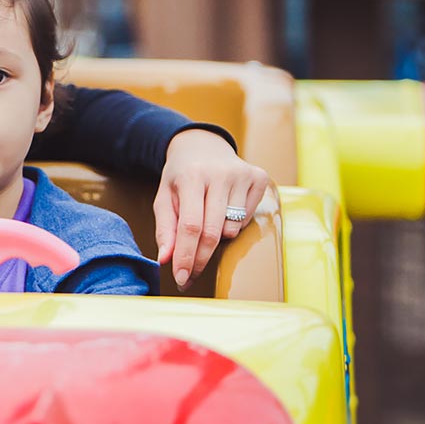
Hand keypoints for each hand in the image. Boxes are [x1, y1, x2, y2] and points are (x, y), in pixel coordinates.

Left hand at [153, 129, 272, 291]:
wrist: (203, 145)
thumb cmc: (181, 176)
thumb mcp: (164, 197)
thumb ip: (165, 229)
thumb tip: (165, 259)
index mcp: (192, 176)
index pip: (190, 226)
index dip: (187, 256)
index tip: (181, 278)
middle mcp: (220, 174)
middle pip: (213, 232)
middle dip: (200, 259)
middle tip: (190, 276)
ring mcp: (243, 175)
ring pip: (231, 229)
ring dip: (217, 238)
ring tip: (206, 220)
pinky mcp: (260, 178)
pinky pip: (247, 220)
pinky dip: (233, 224)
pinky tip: (224, 208)